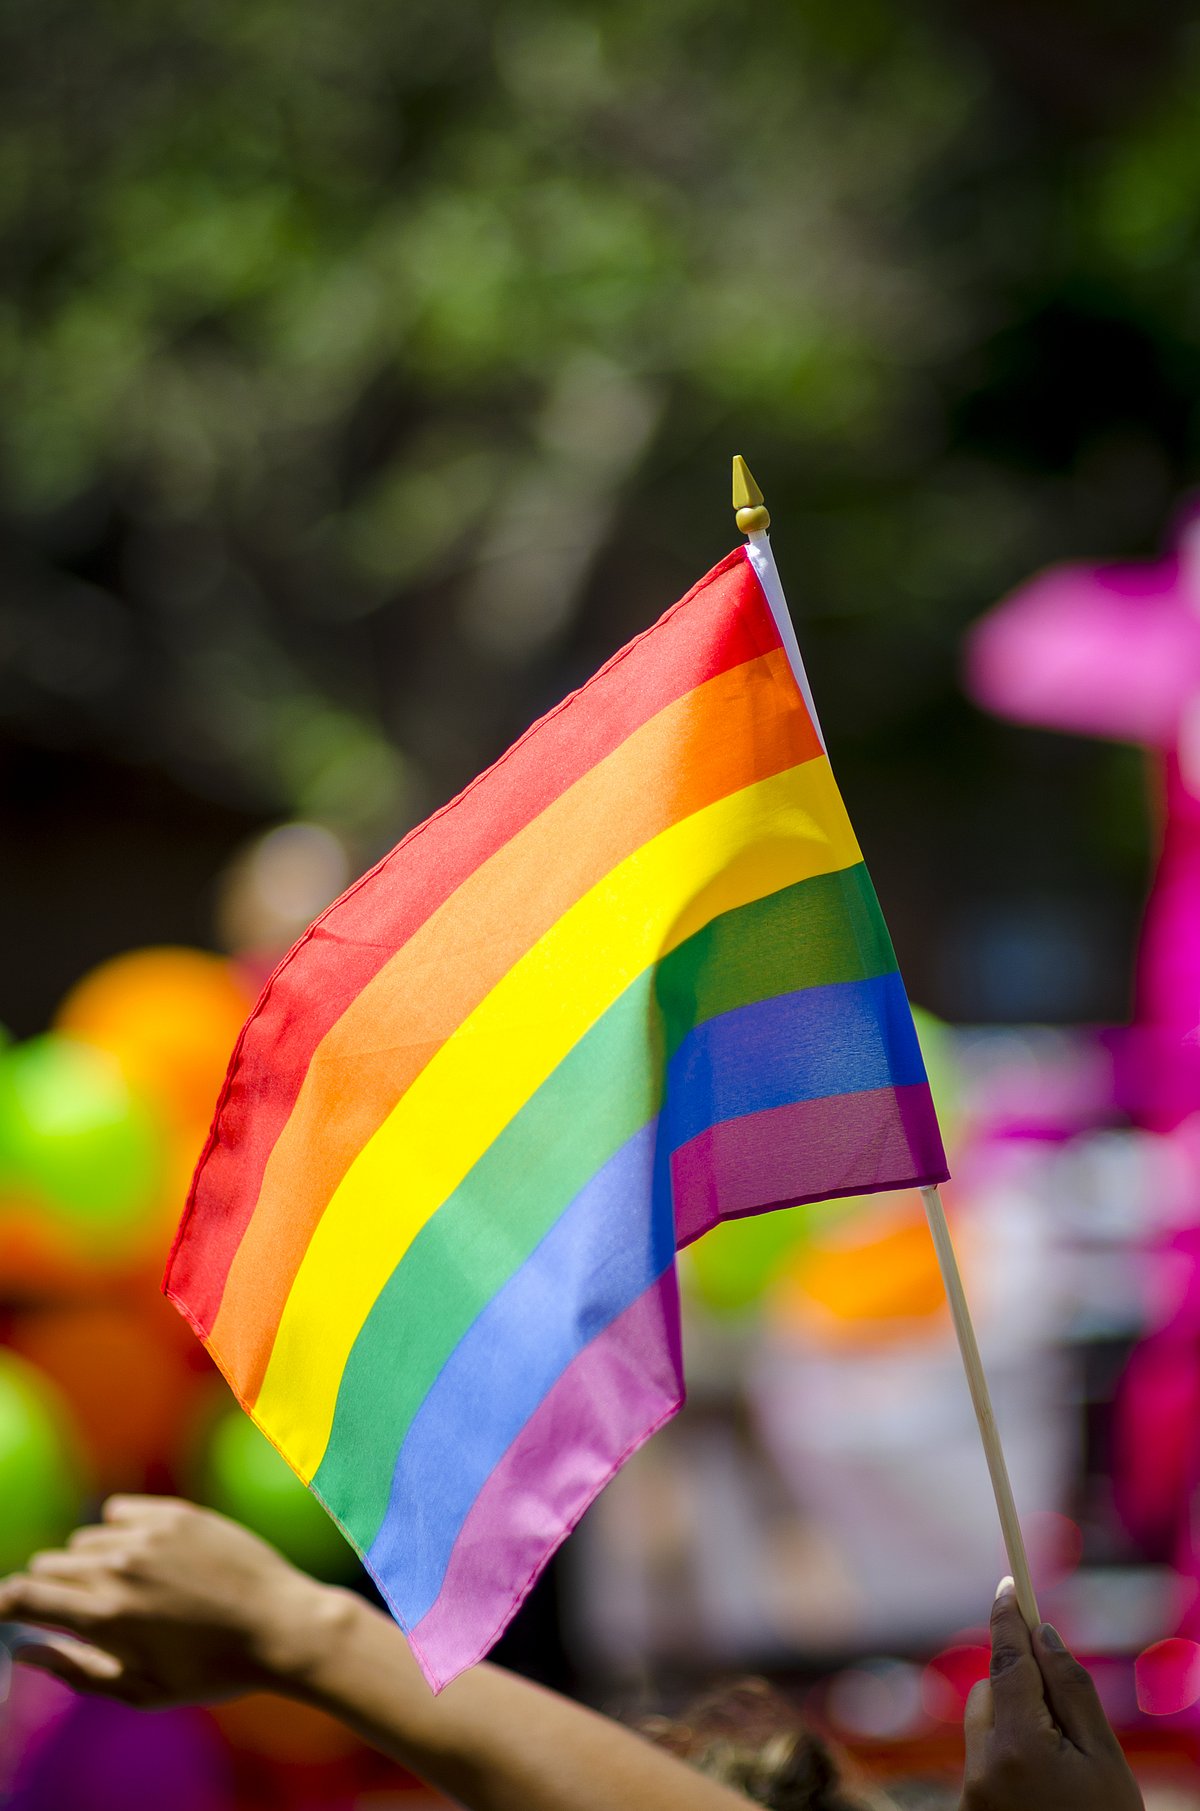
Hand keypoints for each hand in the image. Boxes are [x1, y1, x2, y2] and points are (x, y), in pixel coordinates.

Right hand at [0, 1495, 345, 1707]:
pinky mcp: (176, 1511)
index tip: (9, 1612)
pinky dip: (119, 1530)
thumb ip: (75, 1669)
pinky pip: (118, 1511)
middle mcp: (119, 1566)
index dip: (6, 1604)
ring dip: (90, 1561)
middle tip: (83, 1612)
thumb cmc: (211, 1670)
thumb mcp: (139, 1690)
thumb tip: (24, 1649)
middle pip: (49, 1564)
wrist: (282, 1626)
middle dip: (51, 1588)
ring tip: (128, 1590)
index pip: (23, 1595)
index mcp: (103, 1616)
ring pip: (85, 1538)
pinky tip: (145, 1555)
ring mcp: (149, 1533)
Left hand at [961, 1579, 1142, 1810]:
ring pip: (984, 1726)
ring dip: (1014, 1722)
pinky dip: (1007, 1755)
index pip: (1006, 1662)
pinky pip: (983, 1760)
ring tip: (1062, 1766)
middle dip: (1020, 1683)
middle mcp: (982, 1769)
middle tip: (1062, 1703)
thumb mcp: (1105, 1763)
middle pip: (991, 1693)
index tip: (1010, 1584)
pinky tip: (1043, 1787)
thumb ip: (1073, 1694)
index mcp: (1019, 1749)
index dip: (1008, 1620)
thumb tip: (1044, 1635)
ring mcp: (970, 1796)